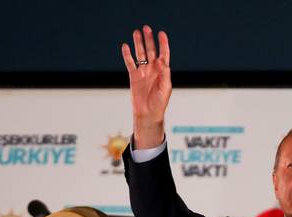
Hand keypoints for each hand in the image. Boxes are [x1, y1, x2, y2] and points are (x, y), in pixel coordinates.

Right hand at [121, 25, 171, 148]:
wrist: (148, 113)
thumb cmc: (159, 103)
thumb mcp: (165, 88)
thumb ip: (164, 74)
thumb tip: (160, 60)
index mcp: (162, 71)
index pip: (163, 54)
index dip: (163, 44)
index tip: (161, 34)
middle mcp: (153, 69)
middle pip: (151, 51)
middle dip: (149, 39)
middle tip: (146, 28)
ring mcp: (143, 72)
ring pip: (140, 54)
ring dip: (138, 44)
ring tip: (136, 32)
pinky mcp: (134, 77)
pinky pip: (130, 63)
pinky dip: (127, 55)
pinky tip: (125, 46)